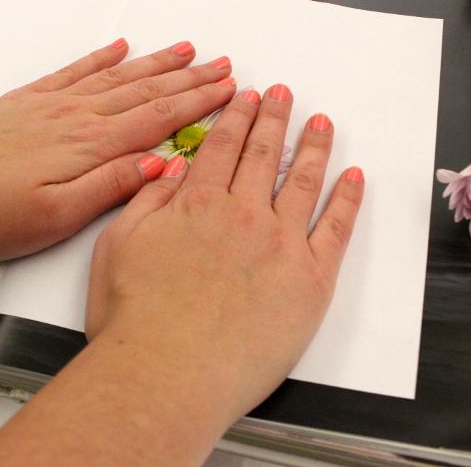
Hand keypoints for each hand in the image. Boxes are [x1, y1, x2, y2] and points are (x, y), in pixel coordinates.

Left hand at [0, 39, 236, 260]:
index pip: (158, 119)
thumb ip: (109, 187)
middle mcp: (77, 117)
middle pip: (146, 91)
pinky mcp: (30, 101)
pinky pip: (75, 70)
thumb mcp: (55, 218)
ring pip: (118, 76)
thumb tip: (157, 164)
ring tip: (187, 49)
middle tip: (224, 63)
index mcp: (89, 147)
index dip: (198, 102)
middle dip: (190, 77)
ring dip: (156, 62)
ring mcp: (53, 104)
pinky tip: (119, 47)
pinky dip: (101, 56)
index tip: (229, 89)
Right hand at [85, 85, 364, 419]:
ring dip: (314, 146)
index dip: (236, 117)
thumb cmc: (134, 321)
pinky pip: (336, 228)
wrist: (165, 375)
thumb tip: (174, 167)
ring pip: (304, 180)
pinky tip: (353, 177)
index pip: (222, 145)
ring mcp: (281, 244)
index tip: (246, 97)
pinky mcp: (310, 281)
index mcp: (197, 203)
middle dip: (274, 117)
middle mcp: (242, 214)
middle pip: (263, 153)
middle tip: (283, 94)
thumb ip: (148, 199)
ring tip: (322, 122)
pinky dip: (348, 198)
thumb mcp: (118, 245)